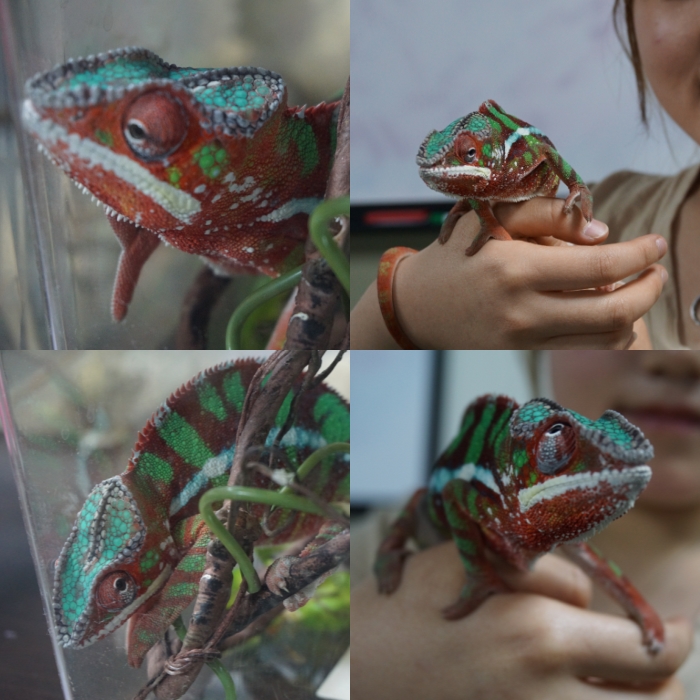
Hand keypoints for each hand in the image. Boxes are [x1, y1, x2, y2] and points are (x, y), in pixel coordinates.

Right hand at [350, 198, 667, 348]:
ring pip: (602, 338)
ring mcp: (521, 341)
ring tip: (634, 289)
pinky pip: (581, 350)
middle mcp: (521, 312)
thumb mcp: (491, 216)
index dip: (640, 255)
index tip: (656, 245)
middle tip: (659, 272)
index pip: (600, 268)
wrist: (415, 307)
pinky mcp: (521, 355)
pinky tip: (606, 311)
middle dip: (649, 291)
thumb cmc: (454, 254)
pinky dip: (605, 333)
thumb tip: (604, 233)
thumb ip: (548, 214)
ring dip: (632, 314)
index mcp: (514, 269)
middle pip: (612, 313)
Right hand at [351, 542, 690, 699]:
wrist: (358, 668)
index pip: (644, 641)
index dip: (671, 632)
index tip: (674, 626)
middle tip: (656, 657)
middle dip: (666, 676)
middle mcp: (551, 695)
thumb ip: (539, 574)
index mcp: (539, 635)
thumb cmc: (406, 608)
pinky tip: (579, 692)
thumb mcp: (470, 568)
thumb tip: (591, 599)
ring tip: (623, 681)